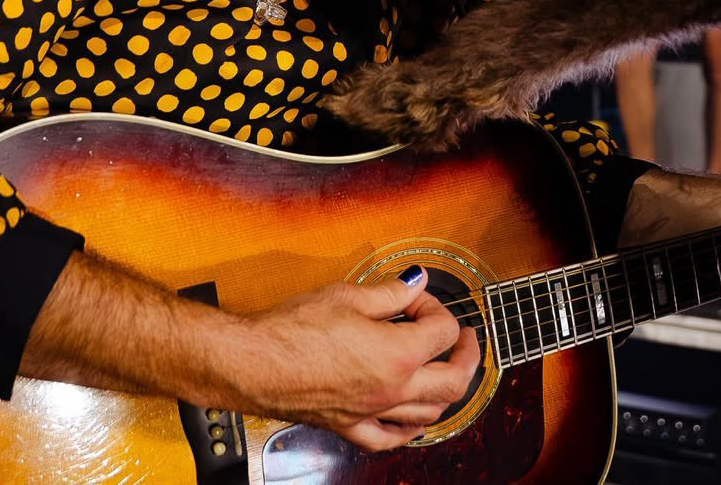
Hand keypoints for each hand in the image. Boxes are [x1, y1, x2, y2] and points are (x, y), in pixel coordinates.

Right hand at [223, 267, 479, 451]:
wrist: (255, 363)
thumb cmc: (294, 329)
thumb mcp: (348, 296)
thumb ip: (391, 292)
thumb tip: (415, 282)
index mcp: (398, 354)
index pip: (442, 331)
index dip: (434, 305)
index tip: (416, 295)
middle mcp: (393, 390)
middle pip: (454, 380)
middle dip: (466, 354)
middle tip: (464, 336)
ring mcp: (373, 413)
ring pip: (431, 413)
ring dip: (446, 389)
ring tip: (445, 368)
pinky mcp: (351, 426)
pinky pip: (394, 437)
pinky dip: (413, 428)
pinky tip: (416, 418)